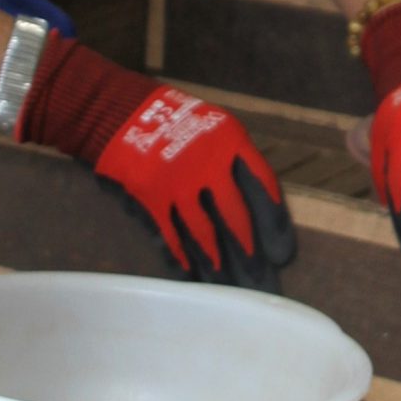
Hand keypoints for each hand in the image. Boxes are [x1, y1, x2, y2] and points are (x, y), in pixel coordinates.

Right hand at [19, 34, 293, 288]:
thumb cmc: (174, 120)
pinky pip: (171, 236)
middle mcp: (208, 165)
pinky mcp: (151, 198)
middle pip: (236, 218)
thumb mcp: (216, 127)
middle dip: (250, 255)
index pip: (264, 186)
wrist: (117, 111)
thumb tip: (262, 206)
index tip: (282, 254)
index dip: (275, 223)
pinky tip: (193, 277)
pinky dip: (182, 258)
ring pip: (205, 234)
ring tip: (230, 289)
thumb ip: (237, 162)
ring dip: (218, 265)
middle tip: (263, 284)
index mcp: (231, 142)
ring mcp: (178, 183)